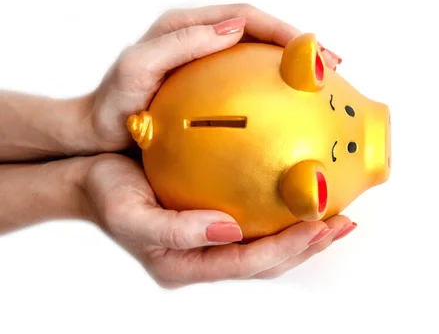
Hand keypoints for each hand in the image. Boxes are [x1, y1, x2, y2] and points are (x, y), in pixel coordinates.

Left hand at [84, 3, 341, 152]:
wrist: (98, 133)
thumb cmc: (113, 104)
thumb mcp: (139, 68)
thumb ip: (181, 43)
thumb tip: (235, 28)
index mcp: (188, 27)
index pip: (246, 17)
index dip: (283, 30)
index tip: (311, 51)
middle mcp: (201, 39)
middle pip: (261, 33)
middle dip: (298, 46)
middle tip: (329, 67)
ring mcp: (207, 63)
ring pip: (259, 56)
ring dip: (291, 68)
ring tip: (320, 85)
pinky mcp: (210, 87)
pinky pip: (249, 82)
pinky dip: (274, 89)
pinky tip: (289, 110)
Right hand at [84, 153, 354, 287]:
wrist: (92, 178)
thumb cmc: (107, 196)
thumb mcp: (131, 214)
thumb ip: (178, 230)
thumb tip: (229, 229)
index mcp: (187, 264)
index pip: (249, 262)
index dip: (287, 247)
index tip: (320, 227)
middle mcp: (205, 257)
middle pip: (267, 260)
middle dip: (307, 246)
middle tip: (341, 224)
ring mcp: (212, 241)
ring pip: (267, 245)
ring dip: (303, 233)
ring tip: (335, 216)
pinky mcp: (215, 220)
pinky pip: (257, 221)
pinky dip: (282, 213)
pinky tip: (298, 194)